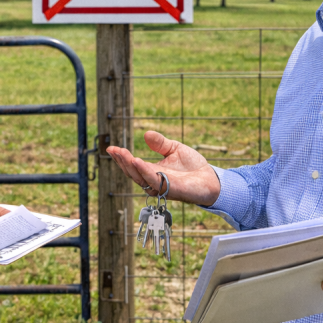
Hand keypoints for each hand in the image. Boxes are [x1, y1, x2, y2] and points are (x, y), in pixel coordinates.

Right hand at [107, 131, 221, 206]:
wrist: (211, 178)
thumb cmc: (192, 166)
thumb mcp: (174, 149)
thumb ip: (160, 143)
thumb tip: (146, 133)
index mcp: (152, 172)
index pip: (132, 166)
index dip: (121, 158)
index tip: (111, 148)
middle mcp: (154, 181)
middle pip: (133, 173)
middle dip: (122, 161)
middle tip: (115, 150)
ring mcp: (162, 187)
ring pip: (141, 179)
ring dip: (131, 166)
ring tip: (124, 154)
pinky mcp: (171, 190)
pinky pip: (155, 182)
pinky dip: (145, 172)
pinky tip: (138, 161)